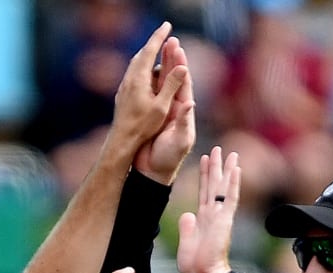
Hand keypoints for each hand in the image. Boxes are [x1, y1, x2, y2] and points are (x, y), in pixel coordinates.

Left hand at [109, 22, 187, 153]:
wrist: (121, 141)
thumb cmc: (143, 126)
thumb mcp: (162, 106)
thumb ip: (171, 85)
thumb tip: (183, 66)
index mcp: (139, 79)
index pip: (150, 50)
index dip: (159, 37)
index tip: (168, 25)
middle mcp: (129, 79)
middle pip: (141, 54)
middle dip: (153, 42)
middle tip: (163, 33)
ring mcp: (124, 87)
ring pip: (135, 63)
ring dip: (146, 53)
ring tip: (154, 48)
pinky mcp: (122, 94)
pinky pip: (132, 73)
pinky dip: (141, 65)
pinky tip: (143, 71)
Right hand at [133, 36, 195, 184]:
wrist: (151, 172)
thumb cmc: (168, 159)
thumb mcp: (180, 141)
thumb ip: (184, 122)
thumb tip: (190, 102)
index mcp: (184, 112)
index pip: (184, 84)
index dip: (181, 66)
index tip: (178, 49)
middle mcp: (174, 108)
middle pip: (174, 79)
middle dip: (172, 59)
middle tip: (169, 41)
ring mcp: (161, 111)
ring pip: (161, 83)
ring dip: (160, 65)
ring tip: (157, 48)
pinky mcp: (149, 115)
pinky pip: (149, 93)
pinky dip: (147, 79)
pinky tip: (143, 68)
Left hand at [177, 147, 240, 272]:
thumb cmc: (195, 264)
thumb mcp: (186, 241)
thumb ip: (186, 227)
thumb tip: (187, 214)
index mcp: (202, 218)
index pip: (204, 191)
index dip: (204, 175)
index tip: (205, 158)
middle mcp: (213, 214)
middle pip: (214, 185)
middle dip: (215, 166)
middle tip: (217, 149)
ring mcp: (220, 216)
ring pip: (223, 187)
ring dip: (225, 170)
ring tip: (228, 153)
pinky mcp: (226, 220)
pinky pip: (230, 198)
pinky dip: (233, 183)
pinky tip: (236, 169)